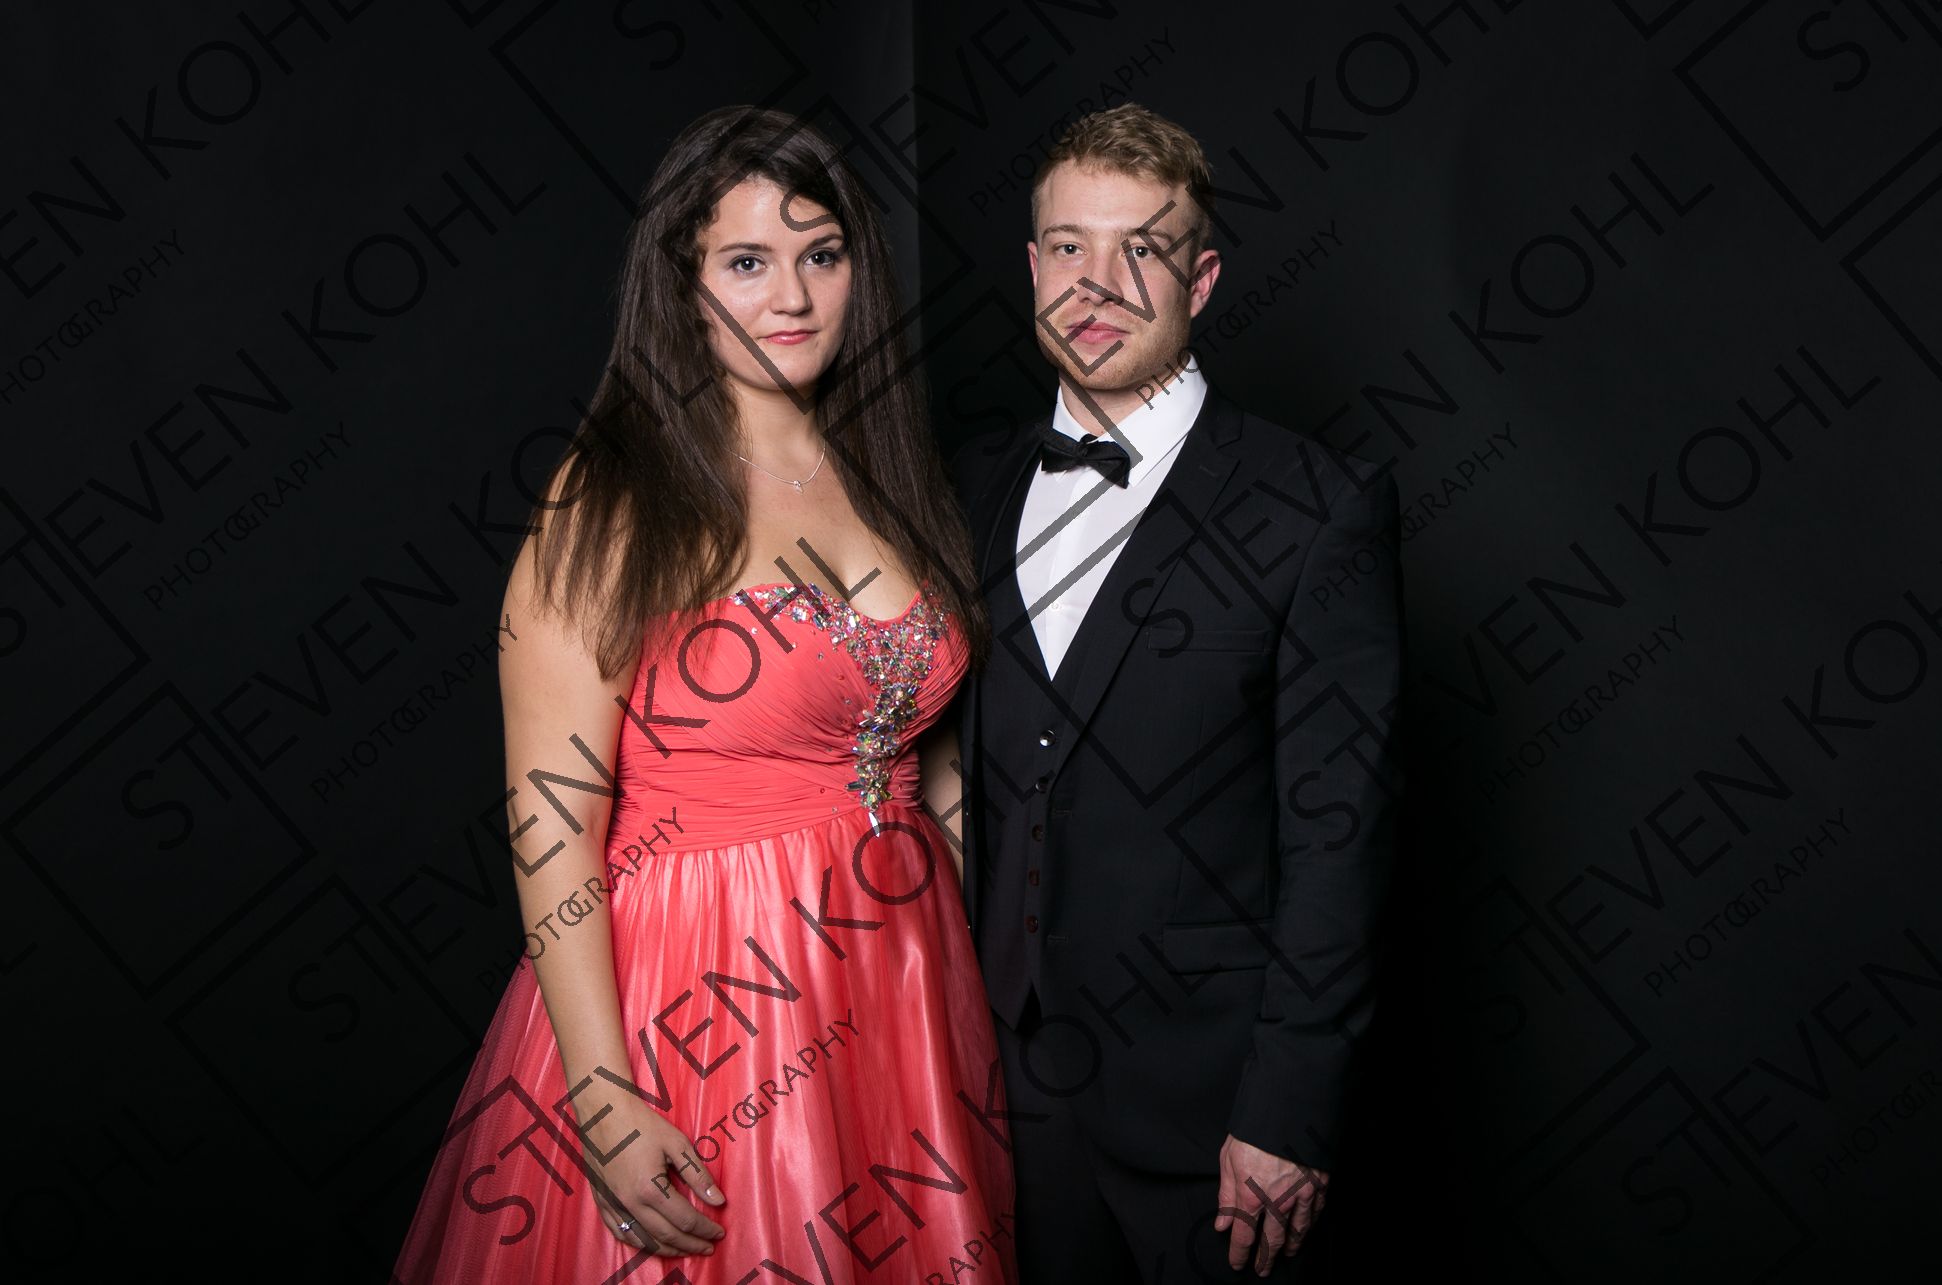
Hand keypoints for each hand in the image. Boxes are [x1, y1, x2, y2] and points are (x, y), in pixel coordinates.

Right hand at [577, 1093, 726, 1257]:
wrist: (602, 1112)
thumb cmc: (641, 1124)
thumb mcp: (676, 1143)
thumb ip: (698, 1175)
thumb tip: (718, 1201)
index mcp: (650, 1189)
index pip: (685, 1219)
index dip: (705, 1229)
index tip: (719, 1233)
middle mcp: (630, 1203)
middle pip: (666, 1235)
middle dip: (691, 1245)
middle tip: (708, 1248)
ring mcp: (613, 1205)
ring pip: (643, 1240)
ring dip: (667, 1250)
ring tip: (686, 1250)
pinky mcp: (602, 1202)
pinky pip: (620, 1233)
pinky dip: (640, 1243)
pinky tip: (652, 1244)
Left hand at [1214, 1134, 1327, 1275]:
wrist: (1288, 1108)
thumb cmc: (1254, 1129)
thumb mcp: (1228, 1159)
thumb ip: (1226, 1195)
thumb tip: (1222, 1223)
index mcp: (1251, 1197)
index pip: (1244, 1236)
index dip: (1239, 1254)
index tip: (1237, 1264)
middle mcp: (1277, 1202)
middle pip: (1272, 1241)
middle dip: (1265, 1258)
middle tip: (1262, 1269)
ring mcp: (1301, 1195)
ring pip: (1297, 1231)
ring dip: (1291, 1246)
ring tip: (1287, 1255)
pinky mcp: (1319, 1184)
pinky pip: (1315, 1213)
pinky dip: (1310, 1226)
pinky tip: (1307, 1230)